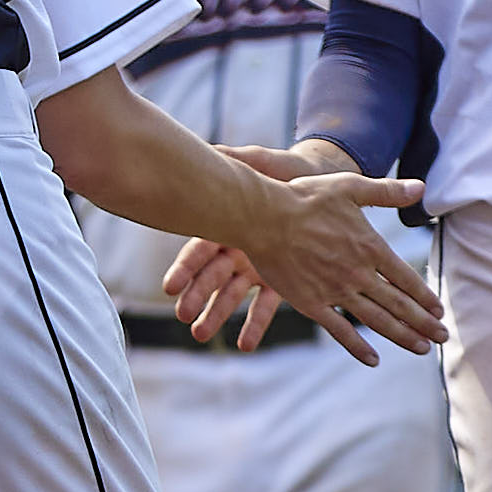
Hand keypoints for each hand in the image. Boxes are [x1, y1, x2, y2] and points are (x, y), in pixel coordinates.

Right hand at [166, 142, 360, 351]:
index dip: (185, 268)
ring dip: (216, 315)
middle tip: (183, 314)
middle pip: (210, 276)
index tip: (170, 287)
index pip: (200, 249)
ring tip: (201, 334)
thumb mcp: (264, 164)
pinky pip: (264, 306)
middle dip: (196, 295)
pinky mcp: (279, 281)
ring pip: (230, 295)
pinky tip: (245, 343)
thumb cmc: (287, 173)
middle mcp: (238, 248)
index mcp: (229, 224)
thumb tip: (213, 148)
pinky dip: (254, 325)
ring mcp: (256, 267)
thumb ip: (241, 161)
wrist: (321, 186)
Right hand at [208, 168, 444, 361]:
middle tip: (442, 337)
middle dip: (423, 323)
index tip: (439, 312)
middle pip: (399, 305)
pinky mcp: (311, 304)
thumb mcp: (350, 186)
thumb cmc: (304, 198)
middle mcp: (358, 274)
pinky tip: (374, 360)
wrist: (264, 218)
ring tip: (422, 349)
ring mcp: (335, 292)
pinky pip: (339, 331)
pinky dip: (358, 348)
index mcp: (370, 247)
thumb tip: (421, 187)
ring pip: (376, 321)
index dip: (425, 297)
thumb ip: (387, 191)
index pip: (406, 279)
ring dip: (402, 336)